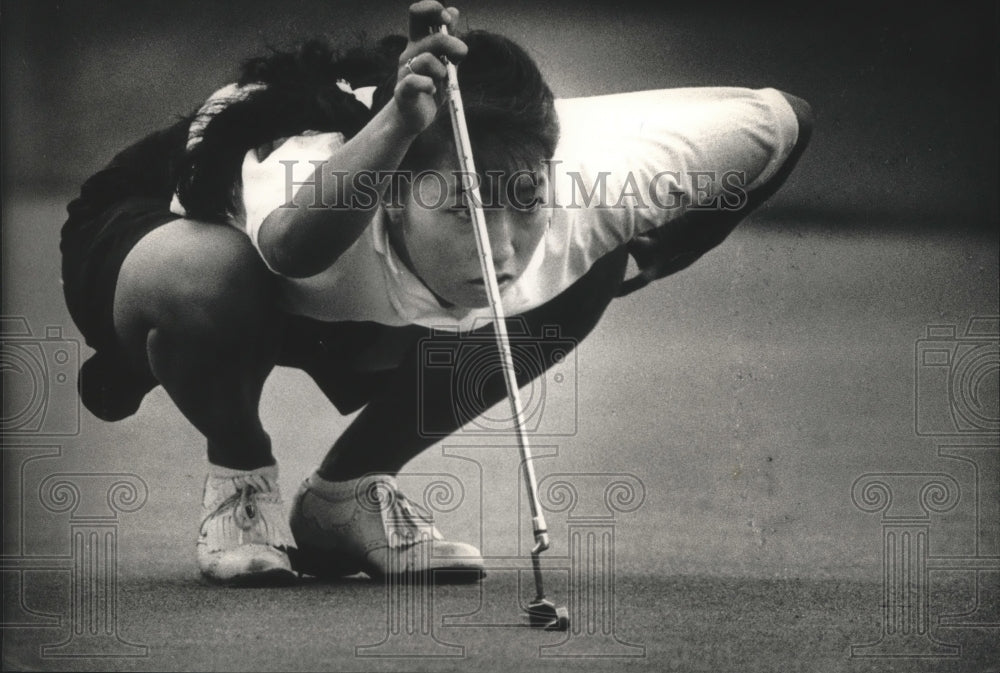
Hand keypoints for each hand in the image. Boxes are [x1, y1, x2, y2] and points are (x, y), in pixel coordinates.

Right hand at [393, 1, 465, 134]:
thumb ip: (449, 38)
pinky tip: (431, 90)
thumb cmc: (431, 86)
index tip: (447, 20)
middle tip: (460, 55)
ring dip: (441, 70)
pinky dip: (427, 85)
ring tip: (442, 80)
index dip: (433, 10)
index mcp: (419, 42)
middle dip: (451, 43)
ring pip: (426, 60)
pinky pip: (414, 82)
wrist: (415, 116)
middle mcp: (410, 53)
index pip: (418, 14)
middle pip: (430, 36)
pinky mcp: (403, 91)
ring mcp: (405, 71)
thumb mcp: (444, 60)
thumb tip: (453, 11)